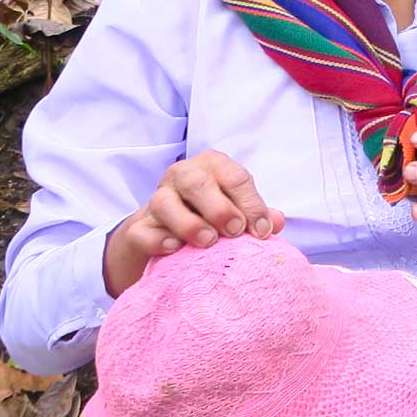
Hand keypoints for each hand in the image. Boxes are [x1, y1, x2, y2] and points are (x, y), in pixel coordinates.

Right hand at [103, 150, 284, 296]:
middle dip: (219, 207)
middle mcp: (182, 176)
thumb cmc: (215, 215)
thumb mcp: (239, 210)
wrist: (169, 232)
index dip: (251, 203)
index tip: (262, 231)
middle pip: (195, 181)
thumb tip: (278, 221)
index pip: (234, 176)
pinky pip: (142, 231)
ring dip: (188, 223)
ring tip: (208, 241)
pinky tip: (175, 250)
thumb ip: (259, 215)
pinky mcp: (138, 227)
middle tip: (235, 231)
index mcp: (213, 166)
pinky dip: (158, 240)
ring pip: (163, 202)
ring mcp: (156, 200)